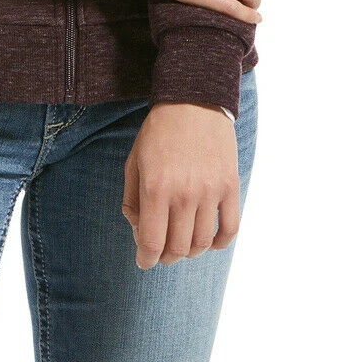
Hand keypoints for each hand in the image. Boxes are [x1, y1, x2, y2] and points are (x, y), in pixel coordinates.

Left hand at [121, 102, 240, 267]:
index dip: (146, 260)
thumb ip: (132, 198)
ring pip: (203, 243)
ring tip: (183, 243)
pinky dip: (220, 243)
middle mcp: (184, 193)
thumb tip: (138, 229)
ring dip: (191, 251)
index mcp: (156, 187)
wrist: (193, 101)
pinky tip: (210, 240)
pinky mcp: (230, 186)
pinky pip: (230, 229)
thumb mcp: (134, 161)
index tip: (144, 261)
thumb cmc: (158, 132)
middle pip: (178, 248)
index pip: (152, 243)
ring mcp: (210, 191)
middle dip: (166, 257)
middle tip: (162, 251)